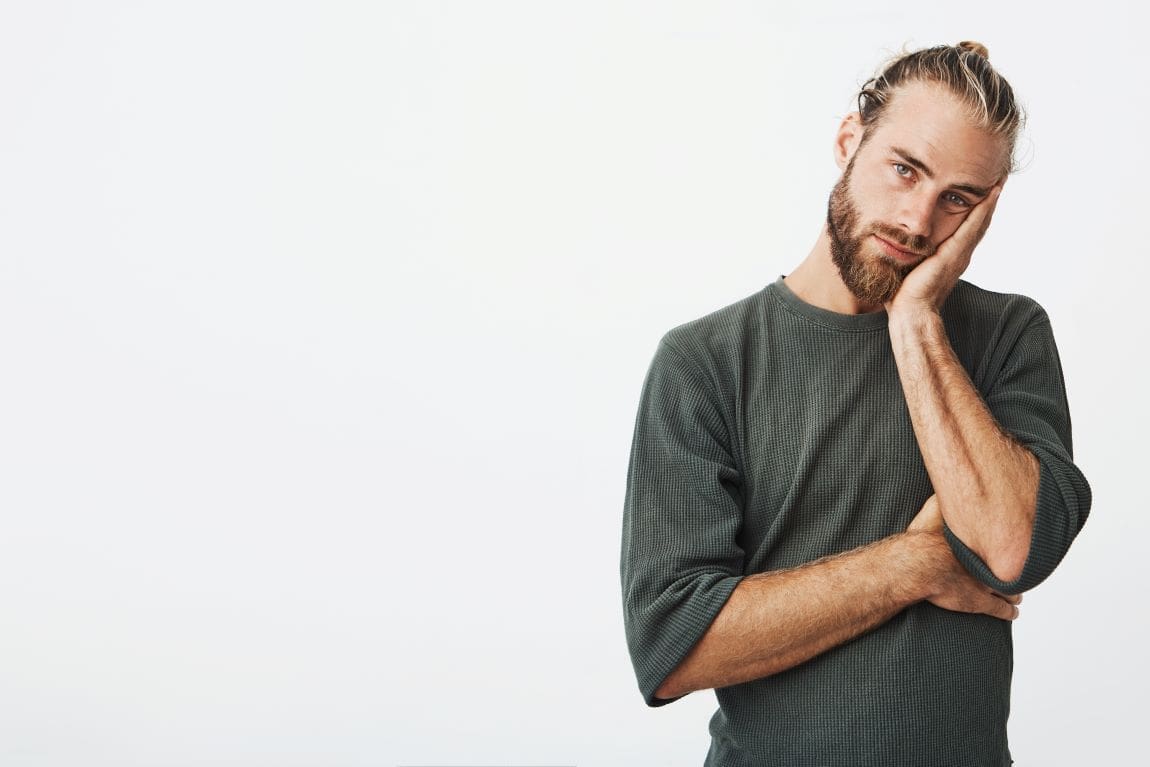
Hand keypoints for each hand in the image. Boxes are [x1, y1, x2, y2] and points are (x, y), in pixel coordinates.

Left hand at [886, 185, 1002, 315]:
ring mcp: (960, 254)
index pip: (966, 231)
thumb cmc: (902, 297)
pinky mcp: (955, 253)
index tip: (979, 196)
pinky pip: (973, 226)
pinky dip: (983, 209)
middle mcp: (960, 255)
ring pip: (980, 221)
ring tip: (999, 181)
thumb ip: (904, 255)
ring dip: (990, 201)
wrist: (910, 312)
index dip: (975, 213)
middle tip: (997, 182)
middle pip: (979, 223)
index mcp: (950, 259)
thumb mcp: (905, 267)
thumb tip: (889, 242)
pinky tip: (990, 193)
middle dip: (988, 203)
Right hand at [905, 494, 1020, 620]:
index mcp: (980, 542)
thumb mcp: (932, 509)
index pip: (1004, 543)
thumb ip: (942, 498)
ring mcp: (986, 583)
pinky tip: (1013, 612)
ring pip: (1009, 590)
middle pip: (1010, 566)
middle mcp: (988, 561)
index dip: (1008, 545)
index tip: (1013, 543)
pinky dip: (1009, 611)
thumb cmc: (924, 538)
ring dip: (1013, 592)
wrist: (919, 565)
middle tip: (1019, 568)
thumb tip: (946, 485)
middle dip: (1014, 569)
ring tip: (1017, 593)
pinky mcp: (979, 602)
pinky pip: (1001, 609)